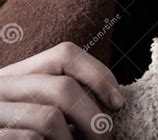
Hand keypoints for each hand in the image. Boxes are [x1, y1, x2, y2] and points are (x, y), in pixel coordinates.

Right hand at [0, 42, 124, 138]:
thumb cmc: (24, 131)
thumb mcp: (39, 106)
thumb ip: (66, 98)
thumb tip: (115, 102)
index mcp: (18, 73)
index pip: (65, 55)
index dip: (99, 75)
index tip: (118, 103)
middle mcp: (1, 86)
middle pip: (63, 87)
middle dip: (93, 117)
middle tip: (105, 138)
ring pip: (49, 118)